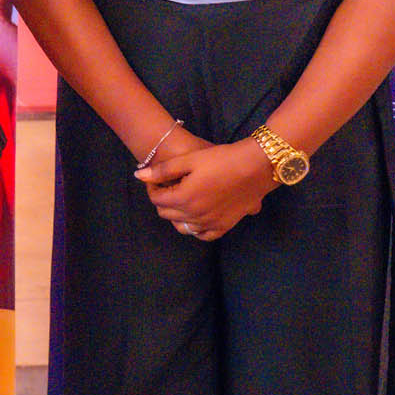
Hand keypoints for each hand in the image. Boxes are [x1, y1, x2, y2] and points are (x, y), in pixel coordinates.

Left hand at [135, 138, 277, 239]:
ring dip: (176, 214)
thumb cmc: (221, 159)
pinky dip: (195, 227)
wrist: (255, 167)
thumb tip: (138, 177)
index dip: (152, 186)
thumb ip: (162, 170)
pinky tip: (197, 214)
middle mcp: (195, 216)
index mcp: (184, 199)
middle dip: (162, 199)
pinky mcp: (225, 227)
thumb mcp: (189, 160)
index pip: (156, 199)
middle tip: (169, 184)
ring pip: (182, 226)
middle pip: (166, 213)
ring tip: (182, 197)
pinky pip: (203, 235)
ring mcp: (211, 224)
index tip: (158, 176)